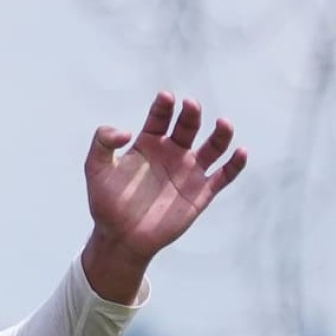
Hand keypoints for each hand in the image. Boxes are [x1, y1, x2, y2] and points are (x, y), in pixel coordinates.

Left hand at [83, 93, 246, 301]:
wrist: (120, 238)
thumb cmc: (106, 203)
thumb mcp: (95, 169)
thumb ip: (102, 143)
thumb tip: (127, 132)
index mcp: (149, 142)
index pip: (161, 116)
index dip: (164, 105)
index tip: (166, 98)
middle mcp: (172, 152)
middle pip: (188, 125)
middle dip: (191, 113)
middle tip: (190, 105)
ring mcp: (189, 171)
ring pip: (213, 146)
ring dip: (221, 133)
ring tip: (223, 123)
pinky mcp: (201, 192)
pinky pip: (223, 175)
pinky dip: (235, 164)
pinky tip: (240, 152)